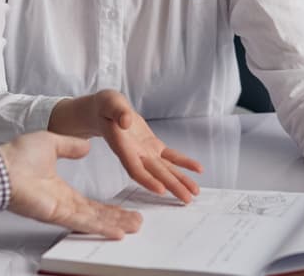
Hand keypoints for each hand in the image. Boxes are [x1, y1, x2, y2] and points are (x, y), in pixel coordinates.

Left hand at [0, 131, 142, 238]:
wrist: (1, 166)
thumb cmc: (17, 155)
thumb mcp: (50, 143)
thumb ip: (69, 146)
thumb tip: (85, 146)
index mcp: (59, 189)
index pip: (89, 202)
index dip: (107, 207)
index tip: (124, 207)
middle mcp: (61, 203)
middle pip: (95, 215)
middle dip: (117, 218)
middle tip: (137, 222)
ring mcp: (59, 210)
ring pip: (93, 220)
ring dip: (115, 224)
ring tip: (135, 226)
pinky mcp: (55, 214)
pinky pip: (82, 222)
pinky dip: (101, 227)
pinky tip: (116, 232)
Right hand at [50, 90, 202, 202]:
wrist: (106, 111)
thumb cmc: (106, 107)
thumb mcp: (110, 103)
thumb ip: (118, 112)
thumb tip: (126, 120)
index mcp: (122, 147)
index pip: (134, 168)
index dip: (147, 180)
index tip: (161, 190)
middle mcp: (135, 154)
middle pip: (154, 174)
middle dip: (171, 186)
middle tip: (186, 199)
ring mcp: (145, 152)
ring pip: (165, 169)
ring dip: (180, 180)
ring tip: (195, 192)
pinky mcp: (153, 146)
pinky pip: (170, 156)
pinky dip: (184, 163)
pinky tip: (198, 169)